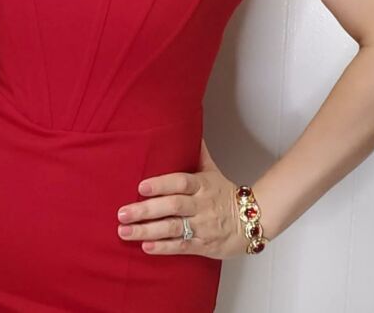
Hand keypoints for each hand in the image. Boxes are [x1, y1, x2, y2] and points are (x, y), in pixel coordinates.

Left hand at [116, 137, 247, 258]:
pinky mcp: (203, 245)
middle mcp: (201, 205)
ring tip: (124, 232)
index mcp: (202, 185)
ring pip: (173, 228)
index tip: (141, 186)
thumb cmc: (225, 194)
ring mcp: (202, 226)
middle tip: (122, 213)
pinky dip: (163, 248)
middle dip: (146, 210)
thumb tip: (188, 126)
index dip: (161, 184)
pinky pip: (181, 247)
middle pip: (173, 206)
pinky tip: (145, 247)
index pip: (181, 182)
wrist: (250, 221)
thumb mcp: (212, 170)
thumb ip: (198, 152)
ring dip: (147, 230)